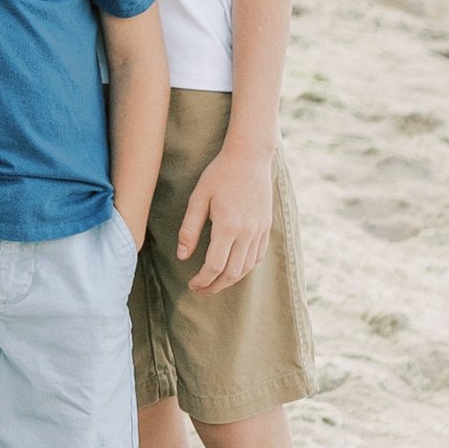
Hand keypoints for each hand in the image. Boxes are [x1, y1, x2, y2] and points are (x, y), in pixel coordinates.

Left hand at [176, 143, 274, 292]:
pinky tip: (234, 269)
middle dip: (215, 286)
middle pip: (232, 273)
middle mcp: (247, 232)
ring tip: (215, 283)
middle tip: (201, 290)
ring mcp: (259, 230)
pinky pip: (258, 256)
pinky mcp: (266, 227)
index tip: (192, 285)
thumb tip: (182, 256)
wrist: (249, 157)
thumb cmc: (220, 174)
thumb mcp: (198, 197)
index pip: (215, 266)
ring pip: (247, 268)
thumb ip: (189, 228)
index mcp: (228, 226)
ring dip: (230, 280)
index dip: (203, 281)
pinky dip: (246, 268)